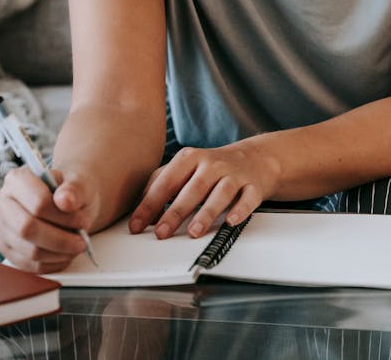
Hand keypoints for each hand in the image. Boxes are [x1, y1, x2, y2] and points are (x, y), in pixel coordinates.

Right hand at [0, 166, 96, 272]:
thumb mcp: (81, 183)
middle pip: (27, 229)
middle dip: (60, 240)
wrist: (67, 201)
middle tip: (82, 241)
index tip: (83, 221)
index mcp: (17, 179)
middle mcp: (3, 202)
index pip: (38, 204)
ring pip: (29, 250)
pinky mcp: (6, 248)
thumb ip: (75, 188)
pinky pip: (28, 265)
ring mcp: (2, 227)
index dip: (64, 217)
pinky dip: (51, 263)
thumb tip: (65, 200)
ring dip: (58, 253)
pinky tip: (64, 254)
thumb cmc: (70, 191)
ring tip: (75, 246)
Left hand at [127, 143, 277, 238]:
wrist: (253, 159)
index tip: (137, 225)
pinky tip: (231, 221)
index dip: (150, 205)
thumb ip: (160, 184)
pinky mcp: (252, 187)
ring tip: (194, 232)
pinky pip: (248, 198)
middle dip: (175, 211)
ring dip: (207, 213)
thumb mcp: (183, 168)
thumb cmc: (211, 168)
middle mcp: (211, 165)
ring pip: (221, 193)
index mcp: (189, 158)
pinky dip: (241, 210)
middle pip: (192, 189)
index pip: (166, 182)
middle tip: (162, 232)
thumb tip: (139, 212)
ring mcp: (233, 175)